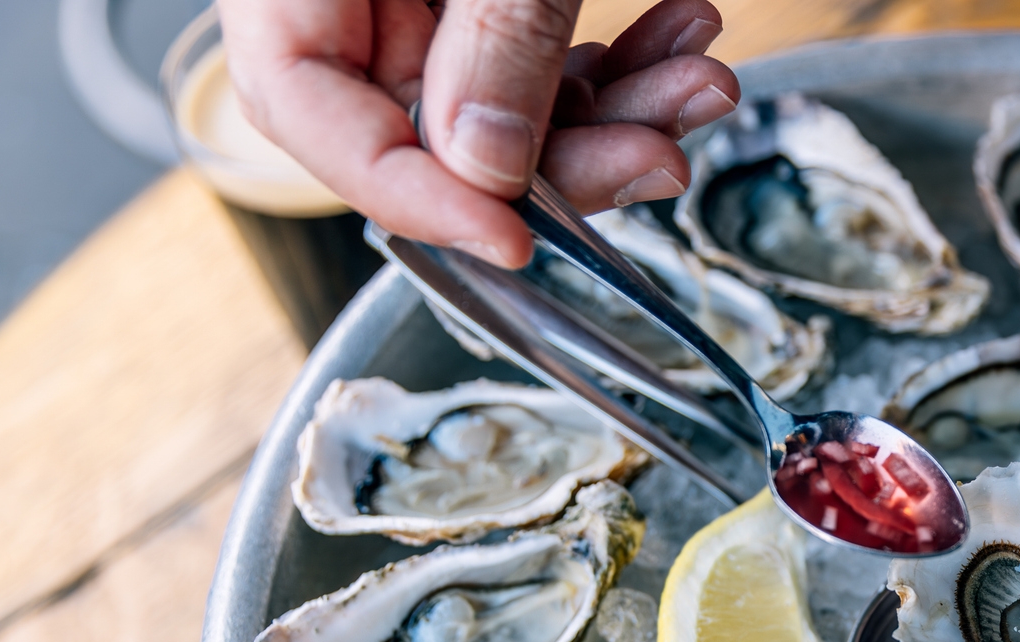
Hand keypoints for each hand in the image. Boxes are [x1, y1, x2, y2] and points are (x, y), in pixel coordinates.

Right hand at [219, 0, 740, 267]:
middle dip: (570, 159)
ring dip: (620, 111)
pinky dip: (616, 58)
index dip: (419, 200)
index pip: (315, 123)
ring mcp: (412, 4)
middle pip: (434, 134)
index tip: (518, 240)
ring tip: (703, 80)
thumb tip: (491, 173)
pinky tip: (686, 33)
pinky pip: (539, 53)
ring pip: (509, 105)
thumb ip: (489, 39)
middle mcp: (344, 5)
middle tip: (662, 157)